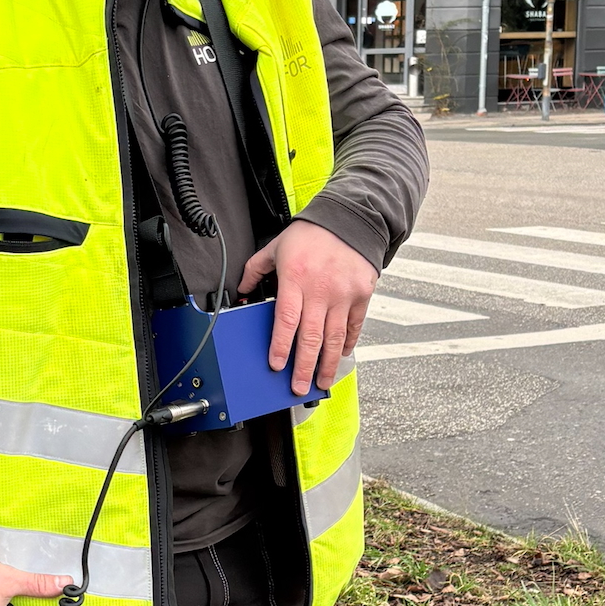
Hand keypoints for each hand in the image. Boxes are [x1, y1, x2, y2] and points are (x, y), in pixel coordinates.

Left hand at [238, 220, 376, 397]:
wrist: (350, 218)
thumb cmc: (312, 233)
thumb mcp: (277, 246)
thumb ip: (256, 269)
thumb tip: (243, 289)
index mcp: (295, 278)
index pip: (286, 320)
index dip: (280, 346)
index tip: (276, 366)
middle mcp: (320, 290)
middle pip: (310, 337)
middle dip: (304, 367)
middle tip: (298, 387)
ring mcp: (343, 294)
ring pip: (334, 338)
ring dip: (327, 364)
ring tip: (322, 382)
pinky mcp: (361, 295)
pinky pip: (354, 325)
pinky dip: (348, 343)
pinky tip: (340, 355)